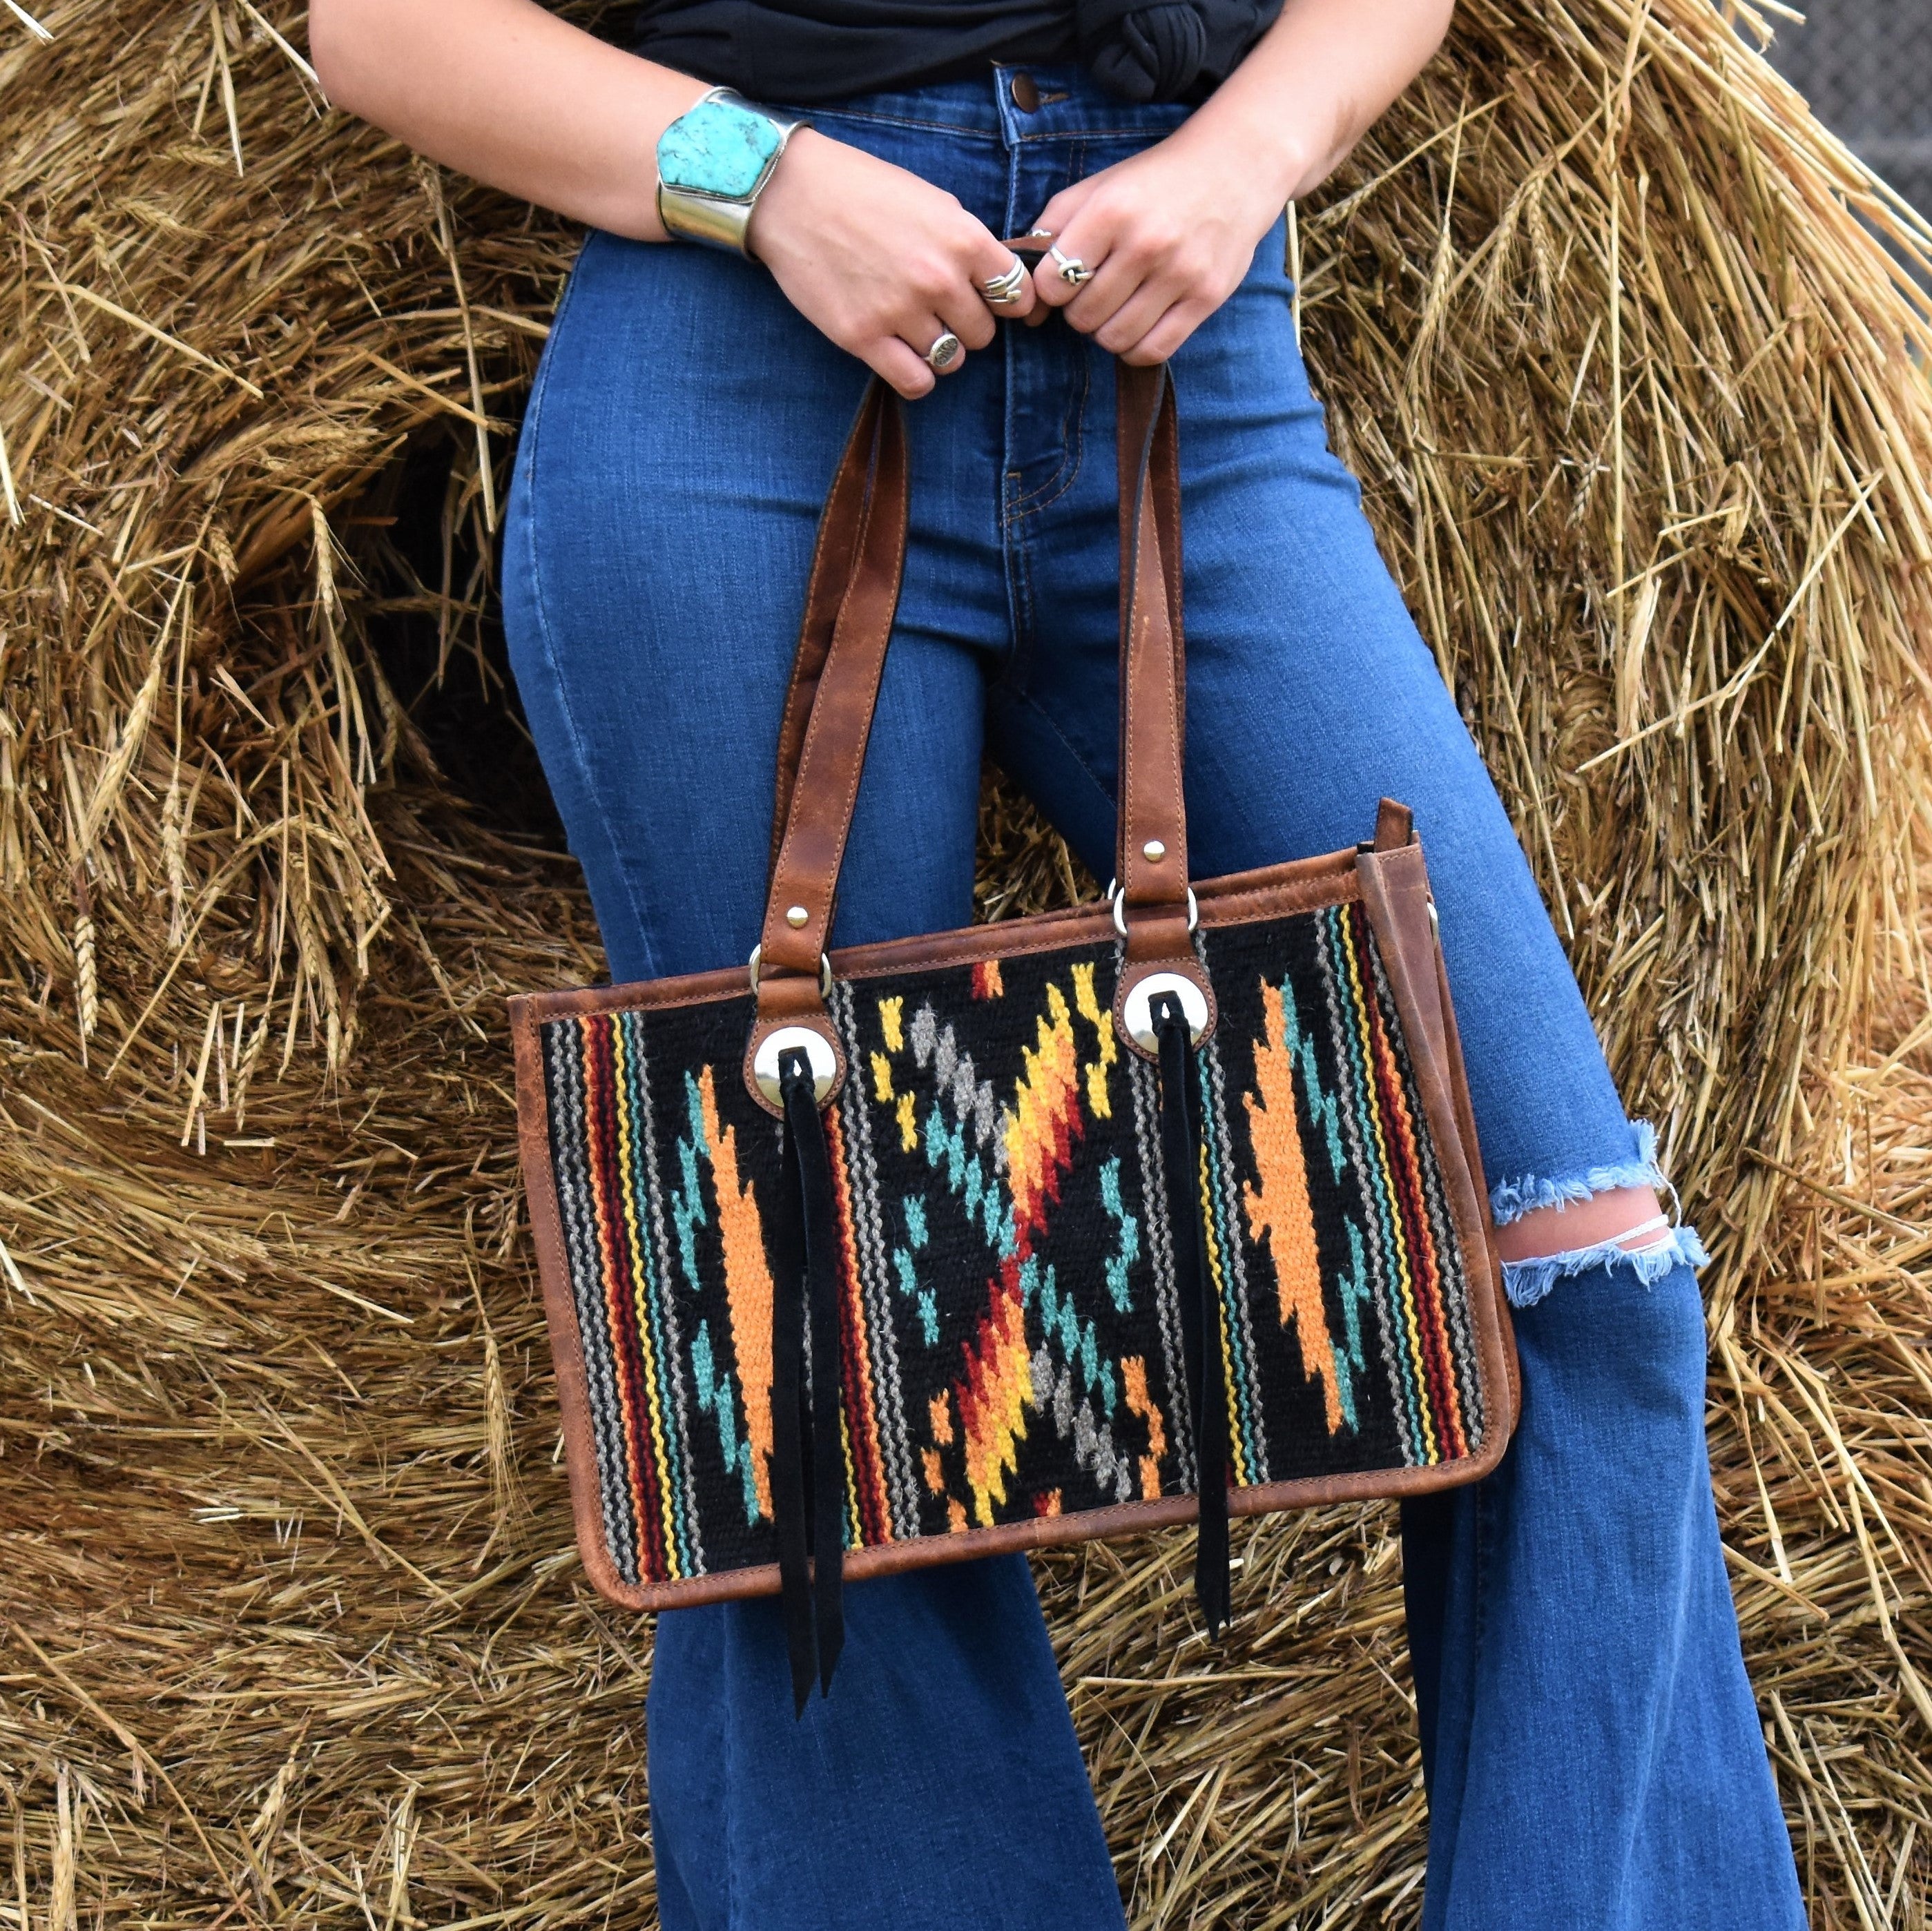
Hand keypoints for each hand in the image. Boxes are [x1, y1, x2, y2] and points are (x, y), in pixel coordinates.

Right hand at [750, 129, 1035, 397]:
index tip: (991, 300)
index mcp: (962, 239)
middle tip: (941, 309)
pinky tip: (903, 356)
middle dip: (967, 324)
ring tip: (916, 327)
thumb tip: (996, 280)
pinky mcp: (863, 337)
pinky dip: (917, 376)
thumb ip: (966, 243)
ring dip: (939, 349)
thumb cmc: (863, 190)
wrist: (792, 193)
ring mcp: (900, 311)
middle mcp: (937, 279)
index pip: (1017, 295)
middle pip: (983, 333)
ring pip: (951, 360)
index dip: (1008, 301)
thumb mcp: (931, 200)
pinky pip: (916, 382)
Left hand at [1025, 122, 1299, 363]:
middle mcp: (1146, 243)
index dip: (1052, 288)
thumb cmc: (1156, 182)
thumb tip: (1027, 296)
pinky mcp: (1207, 298)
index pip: (1055, 281)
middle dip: (1079, 311)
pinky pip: (1154, 350)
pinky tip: (1137, 326)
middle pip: (1083, 316)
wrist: (1236, 166)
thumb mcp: (1100, 187)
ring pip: (1115, 339)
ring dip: (1106, 331)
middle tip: (1094, 292)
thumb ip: (1054, 228)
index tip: (1065, 279)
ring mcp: (1181, 274)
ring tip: (1117, 307)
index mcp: (1112, 211)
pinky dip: (1135, 348)